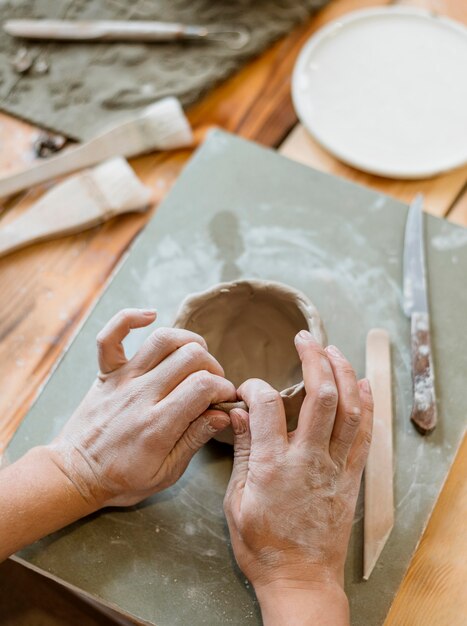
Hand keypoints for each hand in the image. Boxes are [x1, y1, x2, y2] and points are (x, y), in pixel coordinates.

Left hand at [46, 308, 235, 508]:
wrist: (75, 475)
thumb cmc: (121, 479)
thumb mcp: (166, 474)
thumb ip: (194, 440)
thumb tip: (222, 414)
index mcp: (158, 425)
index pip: (203, 387)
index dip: (223, 388)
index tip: (225, 398)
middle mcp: (141, 395)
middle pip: (190, 357)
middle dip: (213, 367)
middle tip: (213, 384)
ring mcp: (122, 380)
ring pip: (162, 339)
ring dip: (189, 341)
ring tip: (197, 358)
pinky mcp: (107, 373)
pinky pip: (111, 336)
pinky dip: (129, 318)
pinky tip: (150, 315)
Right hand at [223, 331, 372, 624]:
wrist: (301, 581)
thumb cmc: (262, 546)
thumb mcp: (236, 502)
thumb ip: (242, 452)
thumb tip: (238, 413)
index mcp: (271, 465)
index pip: (266, 405)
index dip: (255, 386)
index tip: (247, 388)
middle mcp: (307, 459)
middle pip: (319, 396)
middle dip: (314, 359)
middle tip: (305, 338)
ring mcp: (334, 467)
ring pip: (348, 409)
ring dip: (343, 374)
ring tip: (334, 350)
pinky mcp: (350, 477)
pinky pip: (364, 434)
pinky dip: (367, 405)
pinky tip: (363, 384)